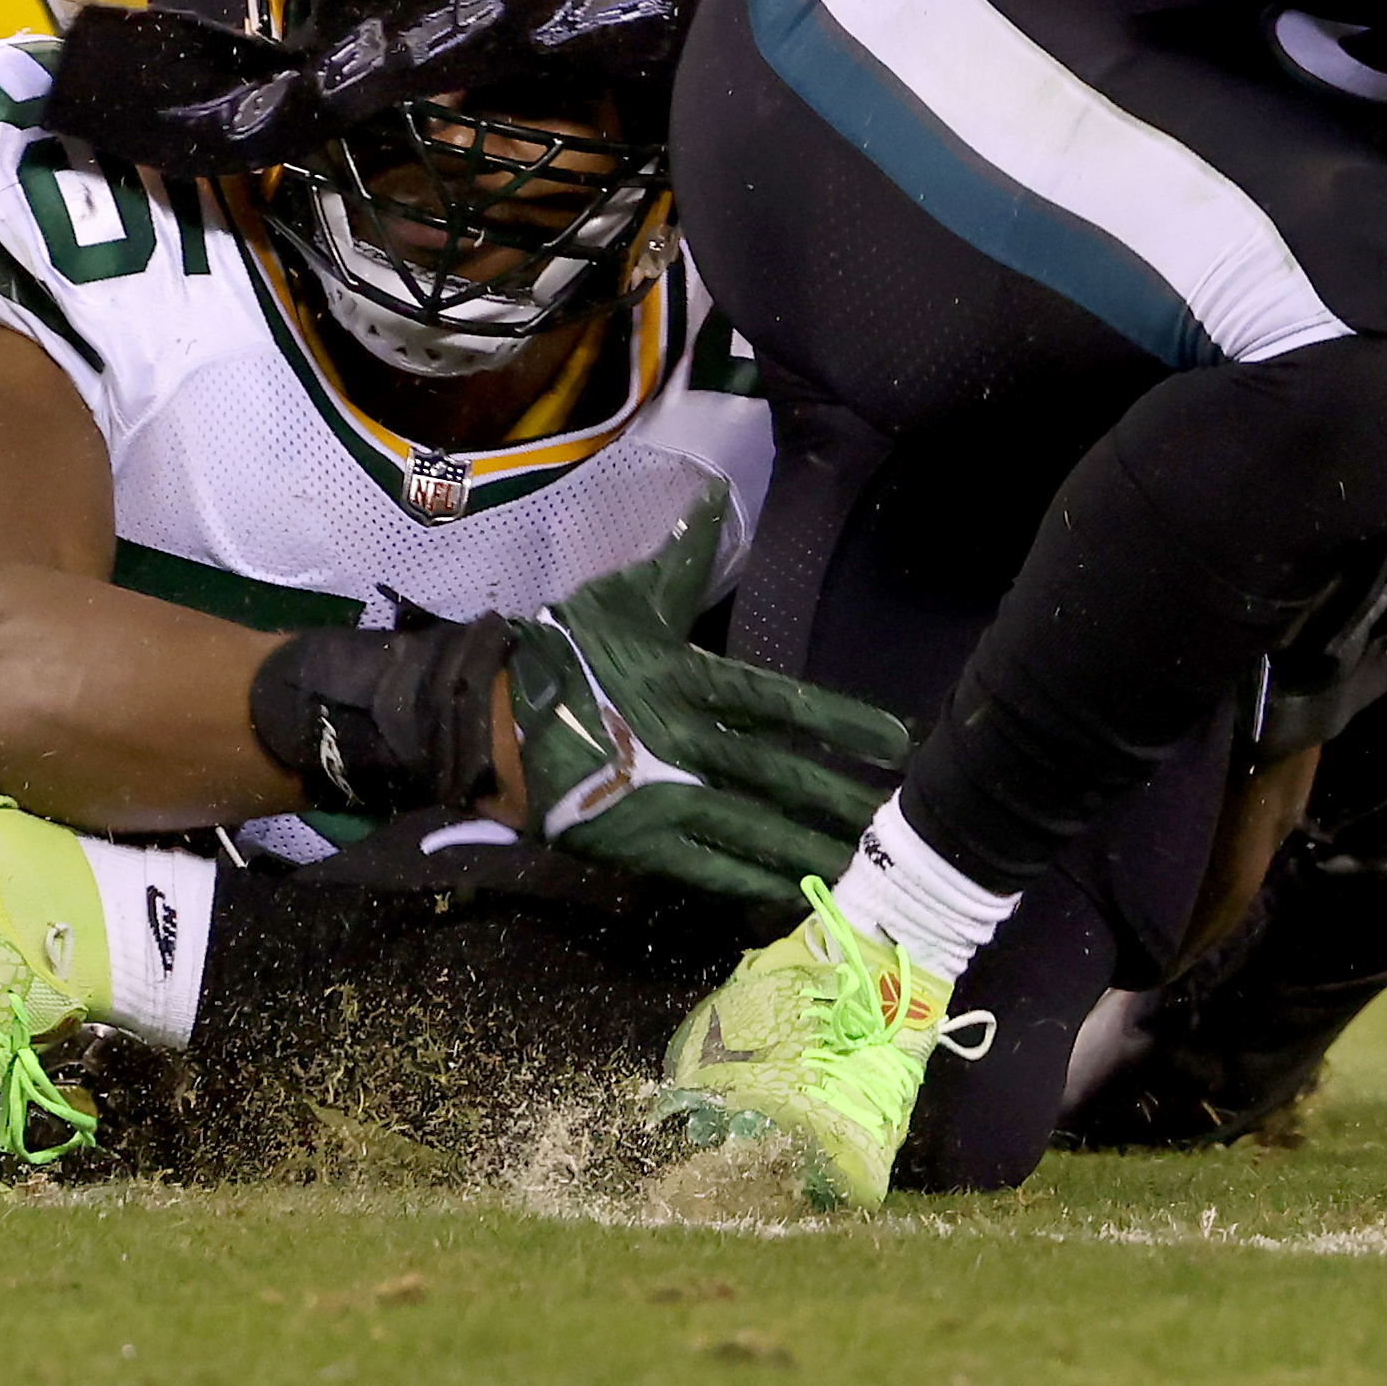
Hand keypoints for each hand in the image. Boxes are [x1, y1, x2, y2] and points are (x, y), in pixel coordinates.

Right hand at [506, 485, 911, 906]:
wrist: (491, 716)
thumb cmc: (565, 647)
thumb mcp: (626, 593)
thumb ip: (682, 555)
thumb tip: (715, 491)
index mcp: (687, 677)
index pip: (781, 703)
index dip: (841, 724)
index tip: (895, 741)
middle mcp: (685, 741)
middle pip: (780, 776)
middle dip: (839, 797)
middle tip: (894, 818)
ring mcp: (663, 798)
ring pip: (754, 830)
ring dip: (810, 848)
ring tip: (862, 864)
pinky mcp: (640, 843)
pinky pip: (709, 869)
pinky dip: (754, 884)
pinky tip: (796, 894)